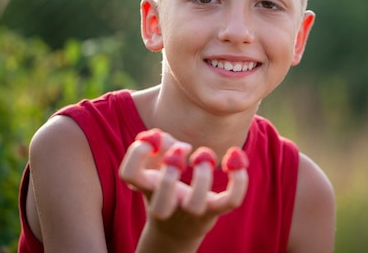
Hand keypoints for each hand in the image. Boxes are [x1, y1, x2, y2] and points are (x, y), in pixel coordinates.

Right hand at [118, 129, 248, 248]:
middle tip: (181, 151)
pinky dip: (239, 179)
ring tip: (204, 156)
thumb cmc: (165, 185)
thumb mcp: (156, 162)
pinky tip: (236, 155)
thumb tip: (170, 141)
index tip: (154, 140)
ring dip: (202, 176)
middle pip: (161, 204)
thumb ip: (158, 142)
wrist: (177, 227)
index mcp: (147, 188)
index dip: (137, 153)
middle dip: (170, 174)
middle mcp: (167, 205)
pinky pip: (231, 200)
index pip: (129, 175)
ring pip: (195, 204)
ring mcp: (192, 211)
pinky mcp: (215, 210)